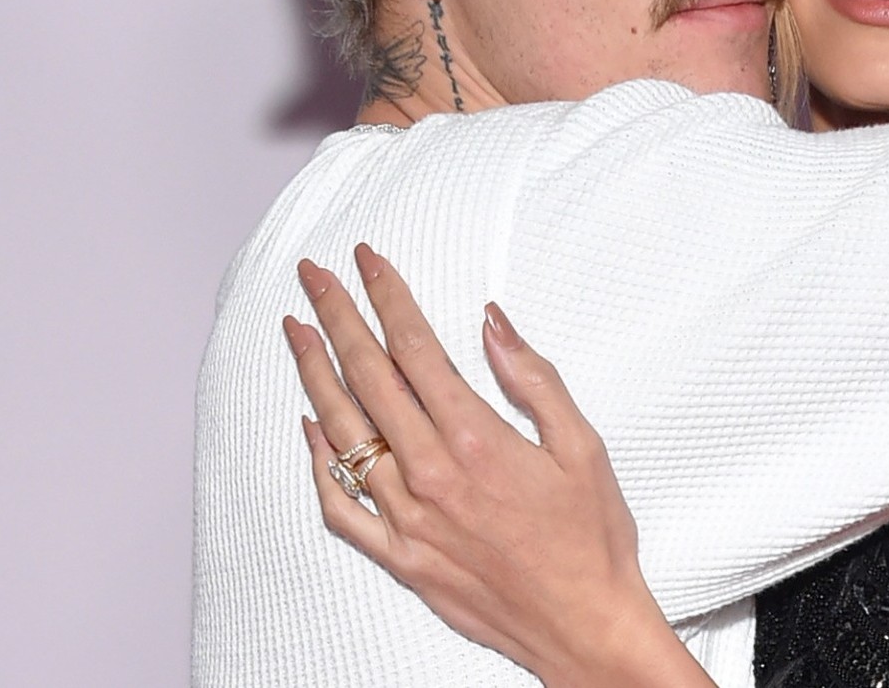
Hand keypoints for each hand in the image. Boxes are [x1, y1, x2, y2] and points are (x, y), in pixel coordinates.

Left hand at [284, 245, 707, 687]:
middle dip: (336, 318)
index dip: (387, 297)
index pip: (415, 349)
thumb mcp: (582, 445)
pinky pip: (340, 507)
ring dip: (314, 375)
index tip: (367, 262)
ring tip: (296, 334)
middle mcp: (431, 475)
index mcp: (477, 439)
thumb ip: (532, 378)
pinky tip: (310, 430)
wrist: (584, 626)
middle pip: (368, 378)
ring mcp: (408, 519)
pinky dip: (319, 464)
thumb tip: (493, 322)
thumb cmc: (592, 539)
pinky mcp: (400, 558)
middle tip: (313, 278)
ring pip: (343, 433)